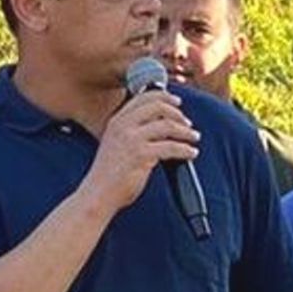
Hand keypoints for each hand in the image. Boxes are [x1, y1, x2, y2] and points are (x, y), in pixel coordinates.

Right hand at [83, 85, 198, 215]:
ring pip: (167, 125)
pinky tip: (190, 153)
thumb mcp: (116, 144)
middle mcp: (123, 126)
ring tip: (194, 137)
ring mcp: (131, 139)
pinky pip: (171, 147)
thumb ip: (133, 131)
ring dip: (185, 132)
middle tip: (188, 123)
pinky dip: (185, 150)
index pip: (143, 98)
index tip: (177, 102)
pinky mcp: (141, 155)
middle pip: (157, 106)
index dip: (164, 96)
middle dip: (177, 113)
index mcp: (117, 120)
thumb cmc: (108, 175)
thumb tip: (162, 126)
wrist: (98, 194)